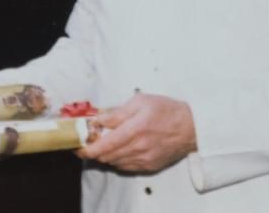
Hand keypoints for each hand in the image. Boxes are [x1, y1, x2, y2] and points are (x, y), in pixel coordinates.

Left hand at [78, 93, 196, 172]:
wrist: (191, 127)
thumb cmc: (167, 110)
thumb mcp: (141, 101)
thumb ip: (117, 112)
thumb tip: (99, 120)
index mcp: (135, 129)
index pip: (104, 145)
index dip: (86, 149)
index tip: (77, 146)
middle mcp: (138, 148)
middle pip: (106, 156)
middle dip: (93, 150)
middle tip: (88, 141)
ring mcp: (144, 160)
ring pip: (114, 162)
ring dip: (105, 155)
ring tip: (105, 142)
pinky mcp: (149, 166)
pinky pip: (126, 166)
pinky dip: (118, 159)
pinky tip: (120, 148)